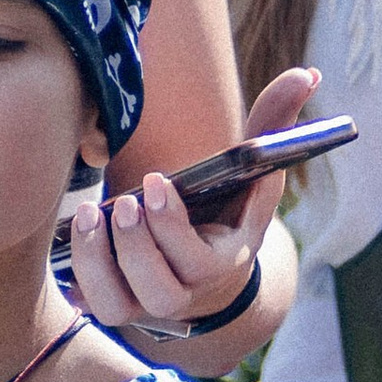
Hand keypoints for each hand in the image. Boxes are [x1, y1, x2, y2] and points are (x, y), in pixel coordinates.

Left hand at [67, 66, 320, 341]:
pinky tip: (75, 239)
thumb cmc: (227, 203)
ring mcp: (152, 304)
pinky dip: (77, 280)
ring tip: (90, 214)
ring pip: (121, 305)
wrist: (207, 262)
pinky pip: (93, 308)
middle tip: (122, 203)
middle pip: (162, 291)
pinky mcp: (120, 303)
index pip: (204, 261)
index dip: (173, 226)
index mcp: (227, 259)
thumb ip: (273, 125)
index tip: (155, 179)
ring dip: (98, 262)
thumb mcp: (253, 169)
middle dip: (136, 247)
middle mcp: (190, 291)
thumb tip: (306, 73)